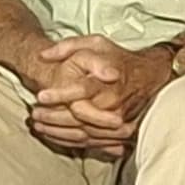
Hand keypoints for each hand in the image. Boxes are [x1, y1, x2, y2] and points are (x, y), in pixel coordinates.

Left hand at [26, 34, 158, 154]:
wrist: (150, 74)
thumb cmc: (119, 58)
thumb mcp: (95, 42)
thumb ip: (68, 46)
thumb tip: (44, 55)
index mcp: (107, 80)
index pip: (81, 89)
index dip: (59, 94)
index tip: (40, 96)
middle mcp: (113, 102)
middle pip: (79, 116)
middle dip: (53, 117)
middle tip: (34, 114)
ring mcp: (117, 119)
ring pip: (83, 132)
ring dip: (57, 131)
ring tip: (37, 125)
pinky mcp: (118, 131)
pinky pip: (91, 141)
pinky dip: (70, 141)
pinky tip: (53, 136)